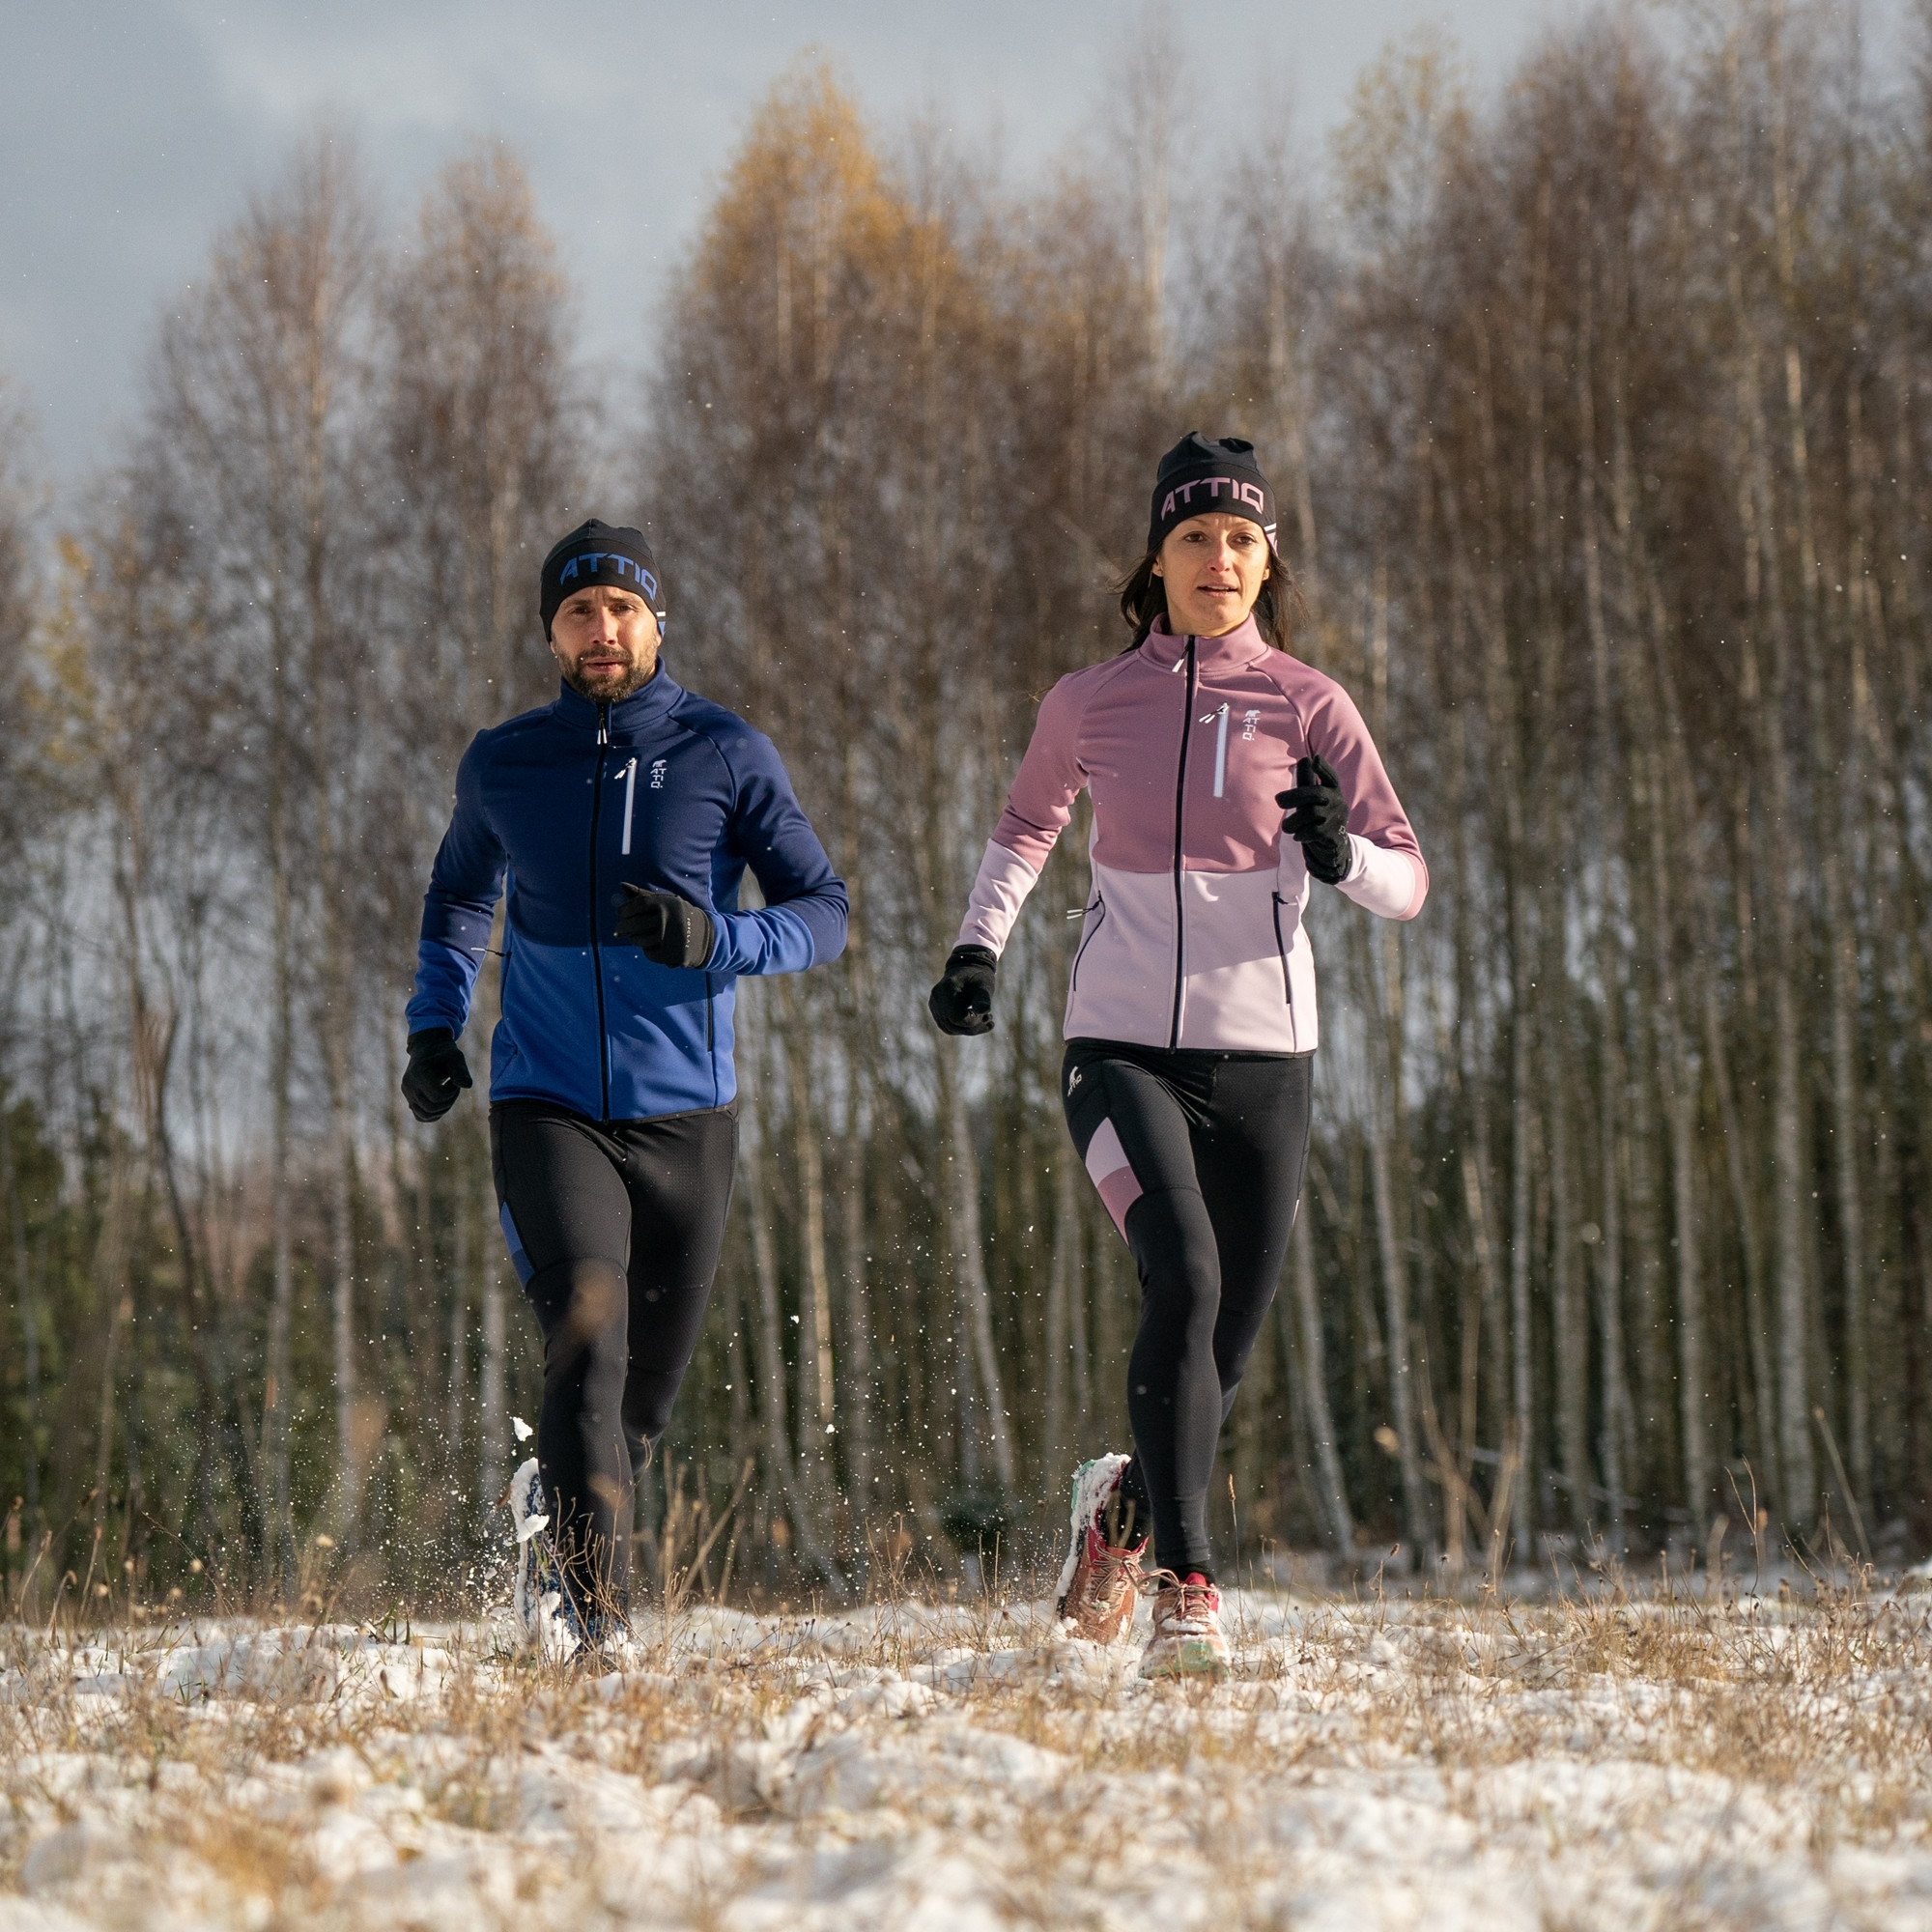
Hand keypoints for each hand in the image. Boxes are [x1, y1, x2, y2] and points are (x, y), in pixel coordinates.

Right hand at [402, 1029, 471, 1123]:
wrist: (429, 1047)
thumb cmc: (445, 1052)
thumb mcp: (456, 1057)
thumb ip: (461, 1071)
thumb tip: (467, 1085)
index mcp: (419, 1074)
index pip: (438, 1097)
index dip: (452, 1092)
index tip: (455, 1081)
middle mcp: (409, 1085)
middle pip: (432, 1108)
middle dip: (448, 1101)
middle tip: (454, 1088)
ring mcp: (407, 1092)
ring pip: (425, 1115)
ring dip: (442, 1109)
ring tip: (448, 1094)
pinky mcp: (408, 1097)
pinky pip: (420, 1116)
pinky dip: (433, 1115)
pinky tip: (442, 1102)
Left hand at [617, 884, 715, 967]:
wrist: (707, 936)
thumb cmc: (679, 916)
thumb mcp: (666, 902)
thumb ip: (643, 895)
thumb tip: (621, 885)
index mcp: (667, 903)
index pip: (638, 905)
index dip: (625, 909)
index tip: (620, 913)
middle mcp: (668, 919)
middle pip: (634, 924)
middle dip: (622, 927)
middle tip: (618, 929)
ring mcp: (670, 938)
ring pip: (638, 940)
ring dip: (634, 939)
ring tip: (637, 936)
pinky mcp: (672, 954)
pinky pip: (649, 953)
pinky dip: (648, 950)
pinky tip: (655, 945)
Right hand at [929, 945, 996, 1035]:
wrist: (968, 969)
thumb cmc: (978, 977)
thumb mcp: (984, 986)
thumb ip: (983, 999)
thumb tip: (984, 1011)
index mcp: (946, 989)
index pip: (957, 1017)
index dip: (973, 1021)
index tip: (988, 1014)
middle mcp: (936, 998)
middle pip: (953, 1025)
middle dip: (974, 1027)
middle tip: (990, 1018)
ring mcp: (934, 1005)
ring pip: (950, 1029)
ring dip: (970, 1029)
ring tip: (986, 1019)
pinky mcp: (936, 1010)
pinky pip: (949, 1026)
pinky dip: (964, 1027)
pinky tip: (977, 1021)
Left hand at [1276, 755, 1351, 884]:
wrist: (1332, 848)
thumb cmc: (1319, 818)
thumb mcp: (1313, 800)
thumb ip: (1307, 782)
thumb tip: (1304, 759)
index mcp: (1333, 791)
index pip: (1331, 777)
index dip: (1323, 768)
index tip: (1314, 759)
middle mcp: (1338, 802)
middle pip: (1316, 793)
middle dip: (1294, 796)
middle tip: (1278, 801)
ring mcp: (1338, 819)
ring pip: (1310, 813)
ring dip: (1293, 821)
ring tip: (1287, 827)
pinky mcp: (1335, 835)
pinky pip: (1313, 831)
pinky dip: (1301, 834)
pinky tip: (1298, 836)